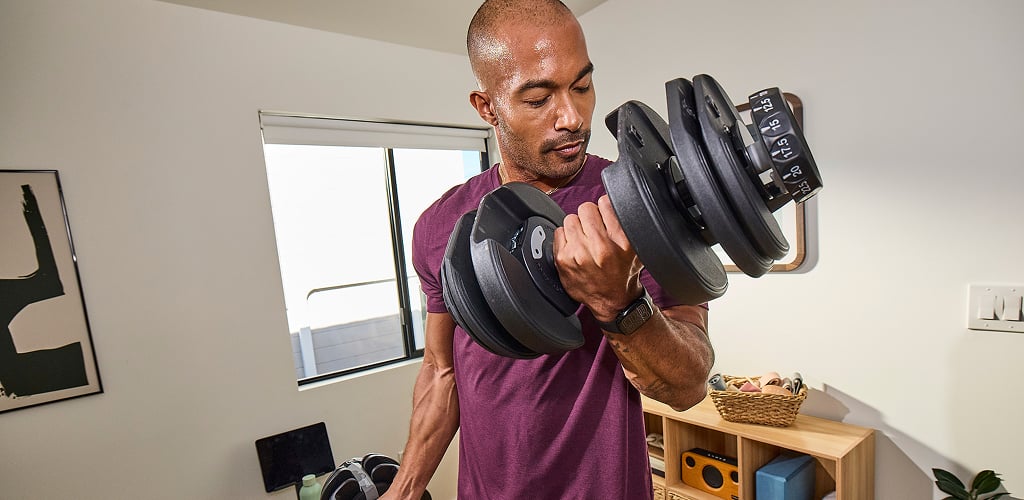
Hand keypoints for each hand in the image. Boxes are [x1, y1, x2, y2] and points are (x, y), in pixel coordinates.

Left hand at [553, 194, 643, 322]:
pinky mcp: (563, 260)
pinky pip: (559, 232)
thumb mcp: (635, 247)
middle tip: (593, 230)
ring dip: (576, 227)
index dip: (603, 208)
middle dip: (589, 217)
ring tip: (584, 240)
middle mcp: (601, 247)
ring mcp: (580, 253)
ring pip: (571, 219)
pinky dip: (565, 238)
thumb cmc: (623, 273)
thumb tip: (610, 199)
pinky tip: (575, 248)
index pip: (605, 203)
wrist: (613, 301)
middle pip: (586, 208)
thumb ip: (625, 223)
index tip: (604, 217)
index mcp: (622, 240)